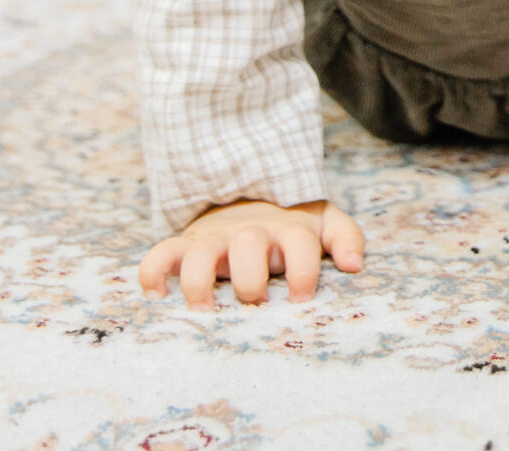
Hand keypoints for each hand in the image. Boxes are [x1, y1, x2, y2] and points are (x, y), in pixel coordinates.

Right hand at [138, 198, 366, 306]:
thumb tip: (355, 266)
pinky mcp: (186, 245)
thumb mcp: (324, 223)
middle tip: (256, 304)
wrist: (248, 196)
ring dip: (199, 281)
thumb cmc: (290, 225)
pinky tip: (156, 296)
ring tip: (205, 311)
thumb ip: (345, 238)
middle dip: (251, 278)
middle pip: (248, 246)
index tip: (301, 299)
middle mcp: (250, 233)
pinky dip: (153, 272)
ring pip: (200, 253)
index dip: (302, 271)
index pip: (300, 245)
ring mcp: (215, 238)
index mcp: (288, 230)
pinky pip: (160, 253)